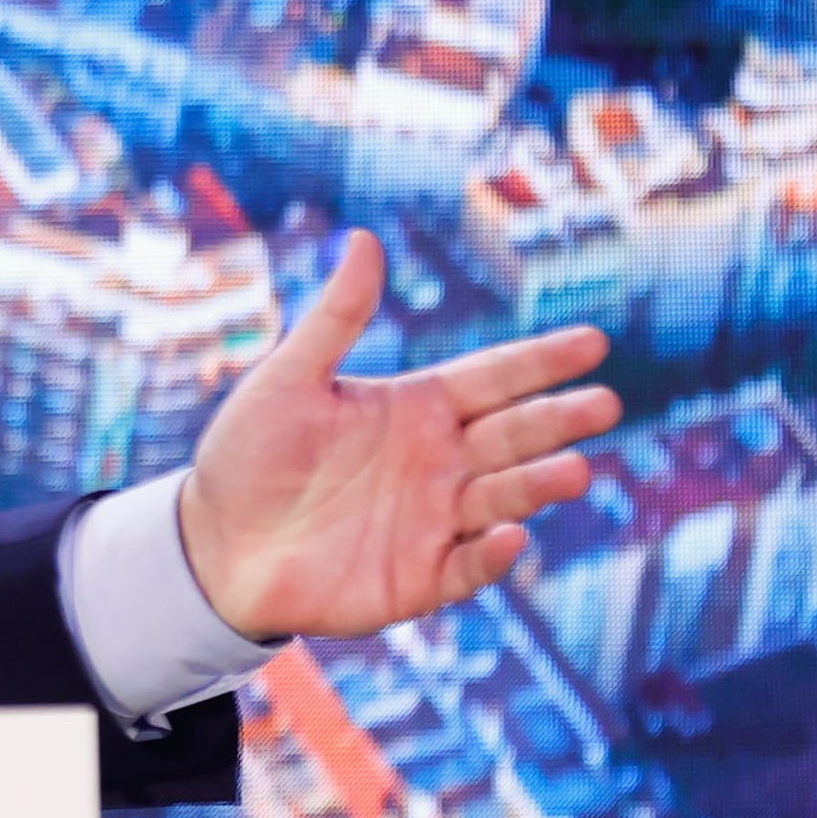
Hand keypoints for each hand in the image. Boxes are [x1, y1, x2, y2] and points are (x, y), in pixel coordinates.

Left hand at [179, 230, 620, 647]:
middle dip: (558, 420)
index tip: (594, 341)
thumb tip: (364, 238)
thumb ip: (336, 317)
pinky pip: (467, 567)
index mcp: (416, 408)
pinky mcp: (419, 579)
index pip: (494, 378)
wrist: (213, 544)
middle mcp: (438, 462)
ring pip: (502, 497)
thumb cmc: (248, 455)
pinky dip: (492, 555)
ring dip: (538, 485)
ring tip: (574, 469)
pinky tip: (511, 535)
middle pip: (513, 435)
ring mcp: (434, 521)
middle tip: (603, 404)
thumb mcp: (288, 379)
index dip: (541, 361)